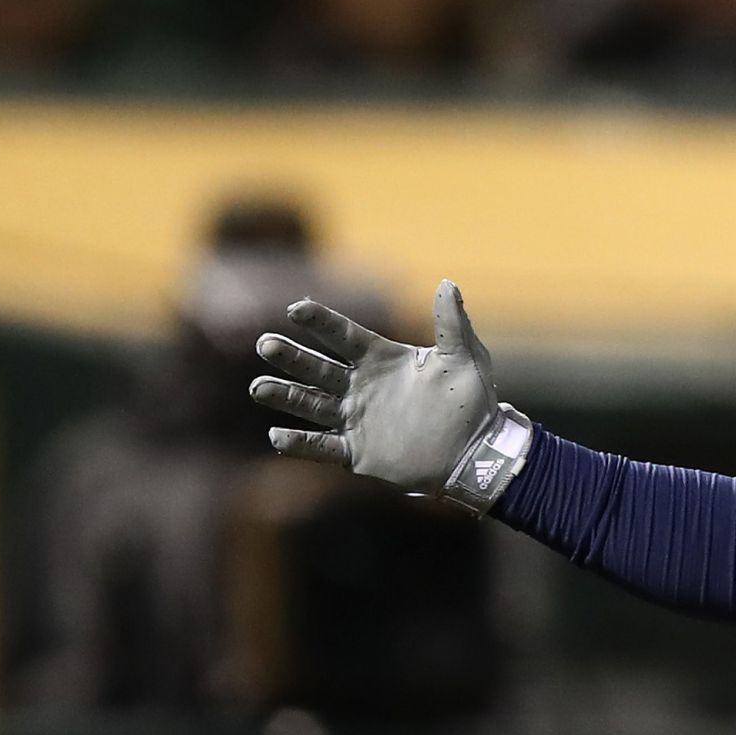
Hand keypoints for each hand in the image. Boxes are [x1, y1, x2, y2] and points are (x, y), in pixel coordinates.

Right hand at [249, 278, 531, 513]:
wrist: (477, 452)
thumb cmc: (472, 402)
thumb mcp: (465, 359)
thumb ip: (452, 323)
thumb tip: (447, 282)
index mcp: (382, 359)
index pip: (344, 335)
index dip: (320, 321)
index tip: (295, 308)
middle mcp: (362, 386)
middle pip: (318, 368)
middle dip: (291, 356)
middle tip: (265, 344)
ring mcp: (356, 419)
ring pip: (311, 405)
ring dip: (285, 395)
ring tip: (258, 387)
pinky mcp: (357, 452)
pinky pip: (322, 446)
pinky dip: (300, 444)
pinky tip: (276, 437)